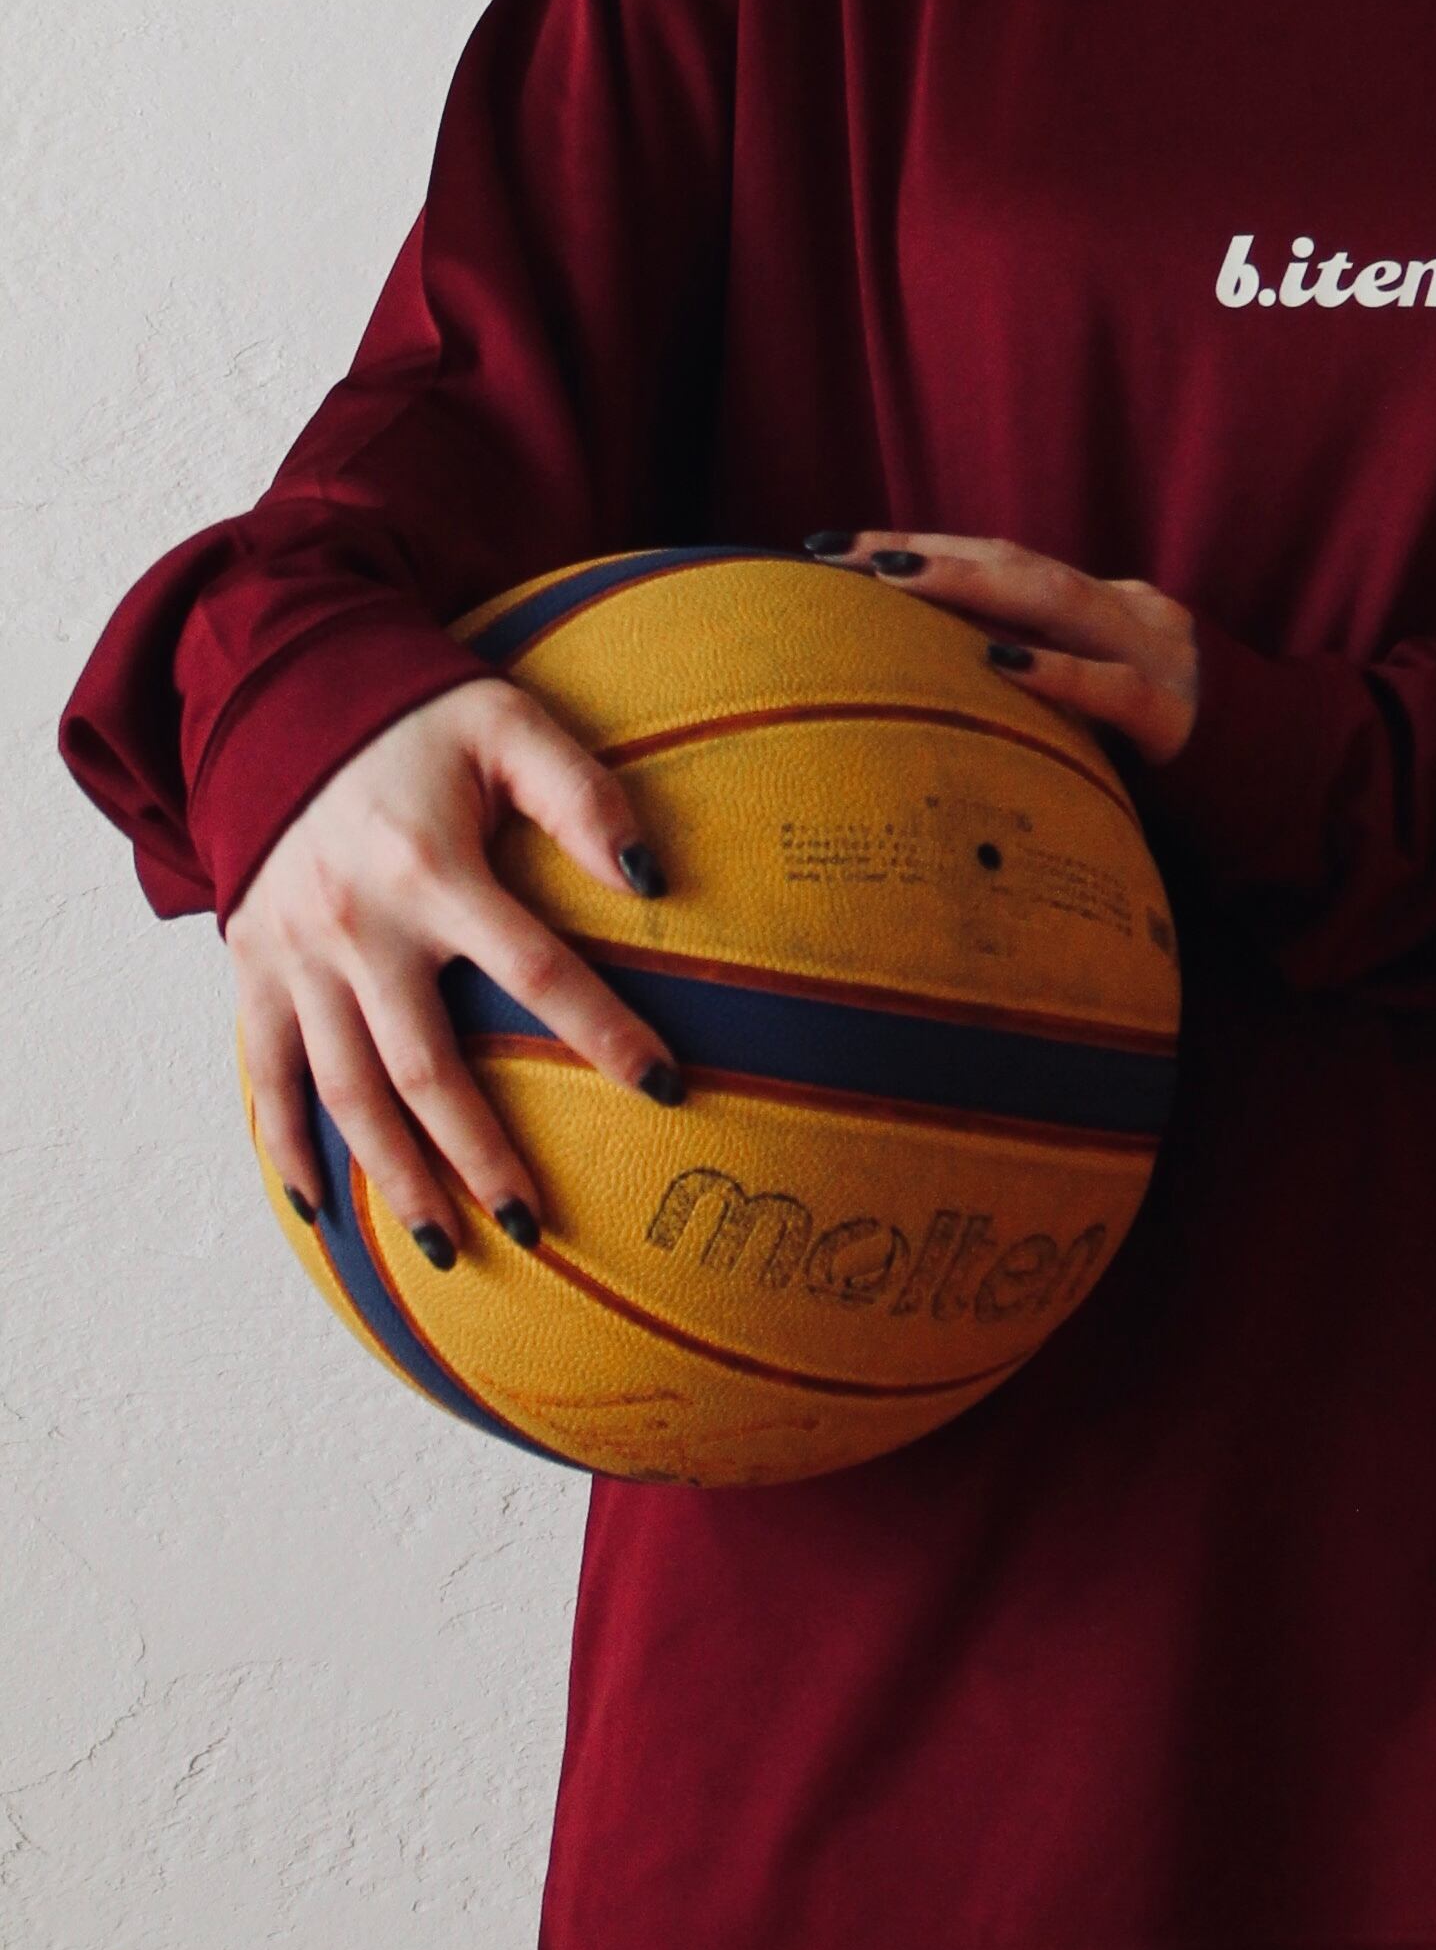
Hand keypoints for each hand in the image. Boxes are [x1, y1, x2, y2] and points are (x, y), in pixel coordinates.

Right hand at [227, 678, 686, 1263]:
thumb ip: (580, 792)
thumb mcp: (506, 723)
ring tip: (449, 1247)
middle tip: (536, 1225)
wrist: (277, 703)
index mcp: (432, 869)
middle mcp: (359, 927)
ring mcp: (297, 957)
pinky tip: (324, 1211)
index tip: (668, 1088)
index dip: (604, 1031)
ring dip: (397, 1176)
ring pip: (347, 1092)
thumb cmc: (413, 719)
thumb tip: (649, 875)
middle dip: (481, 1155)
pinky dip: (288, 1146)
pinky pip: (268, 1075)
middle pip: (426, 1067)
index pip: (536, 969)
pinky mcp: (254, 970)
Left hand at [821, 532, 1202, 771]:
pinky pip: (1110, 686)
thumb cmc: (1168, 752)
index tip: (837, 546)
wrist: (1281, 780)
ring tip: (894, 577)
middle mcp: (1131, 612)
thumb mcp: (1101, 699)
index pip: (1003, 558)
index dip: (925, 545)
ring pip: (1057, 601)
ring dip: (969, 585)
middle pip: (1016, 563)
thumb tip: (934, 673)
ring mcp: (1157, 655)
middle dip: (926, 553)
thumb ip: (1044, 673)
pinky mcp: (1173, 714)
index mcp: (1109, 603)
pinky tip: (996, 659)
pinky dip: (1052, 669)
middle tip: (839, 553)